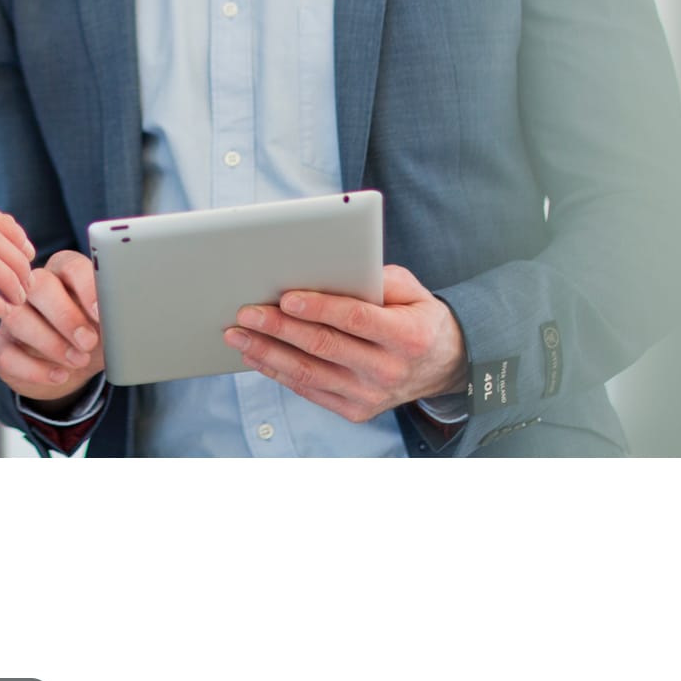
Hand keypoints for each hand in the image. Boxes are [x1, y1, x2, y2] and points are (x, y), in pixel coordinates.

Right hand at [0, 249, 105, 404]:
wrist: (73, 368)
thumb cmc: (93, 336)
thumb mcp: (109, 325)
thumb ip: (116, 315)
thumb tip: (130, 318)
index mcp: (64, 273)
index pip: (70, 264)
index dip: (86, 287)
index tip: (101, 313)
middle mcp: (34, 288)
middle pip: (39, 285)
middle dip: (65, 316)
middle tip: (89, 342)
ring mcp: (13, 316)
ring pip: (16, 317)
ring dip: (50, 343)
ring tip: (79, 361)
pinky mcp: (2, 347)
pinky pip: (7, 354)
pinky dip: (35, 369)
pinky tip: (61, 376)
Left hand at [224, 263, 465, 422]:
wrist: (442, 366)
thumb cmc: (418, 317)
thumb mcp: (412, 290)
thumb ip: (377, 279)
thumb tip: (332, 269)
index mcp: (408, 336)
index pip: (356, 320)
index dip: (320, 309)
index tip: (286, 297)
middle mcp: (390, 371)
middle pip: (324, 347)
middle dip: (280, 328)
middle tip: (246, 313)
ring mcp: (371, 396)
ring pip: (310, 373)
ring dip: (268, 353)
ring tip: (238, 335)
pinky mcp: (356, 411)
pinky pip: (309, 390)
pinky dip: (278, 373)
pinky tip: (255, 355)